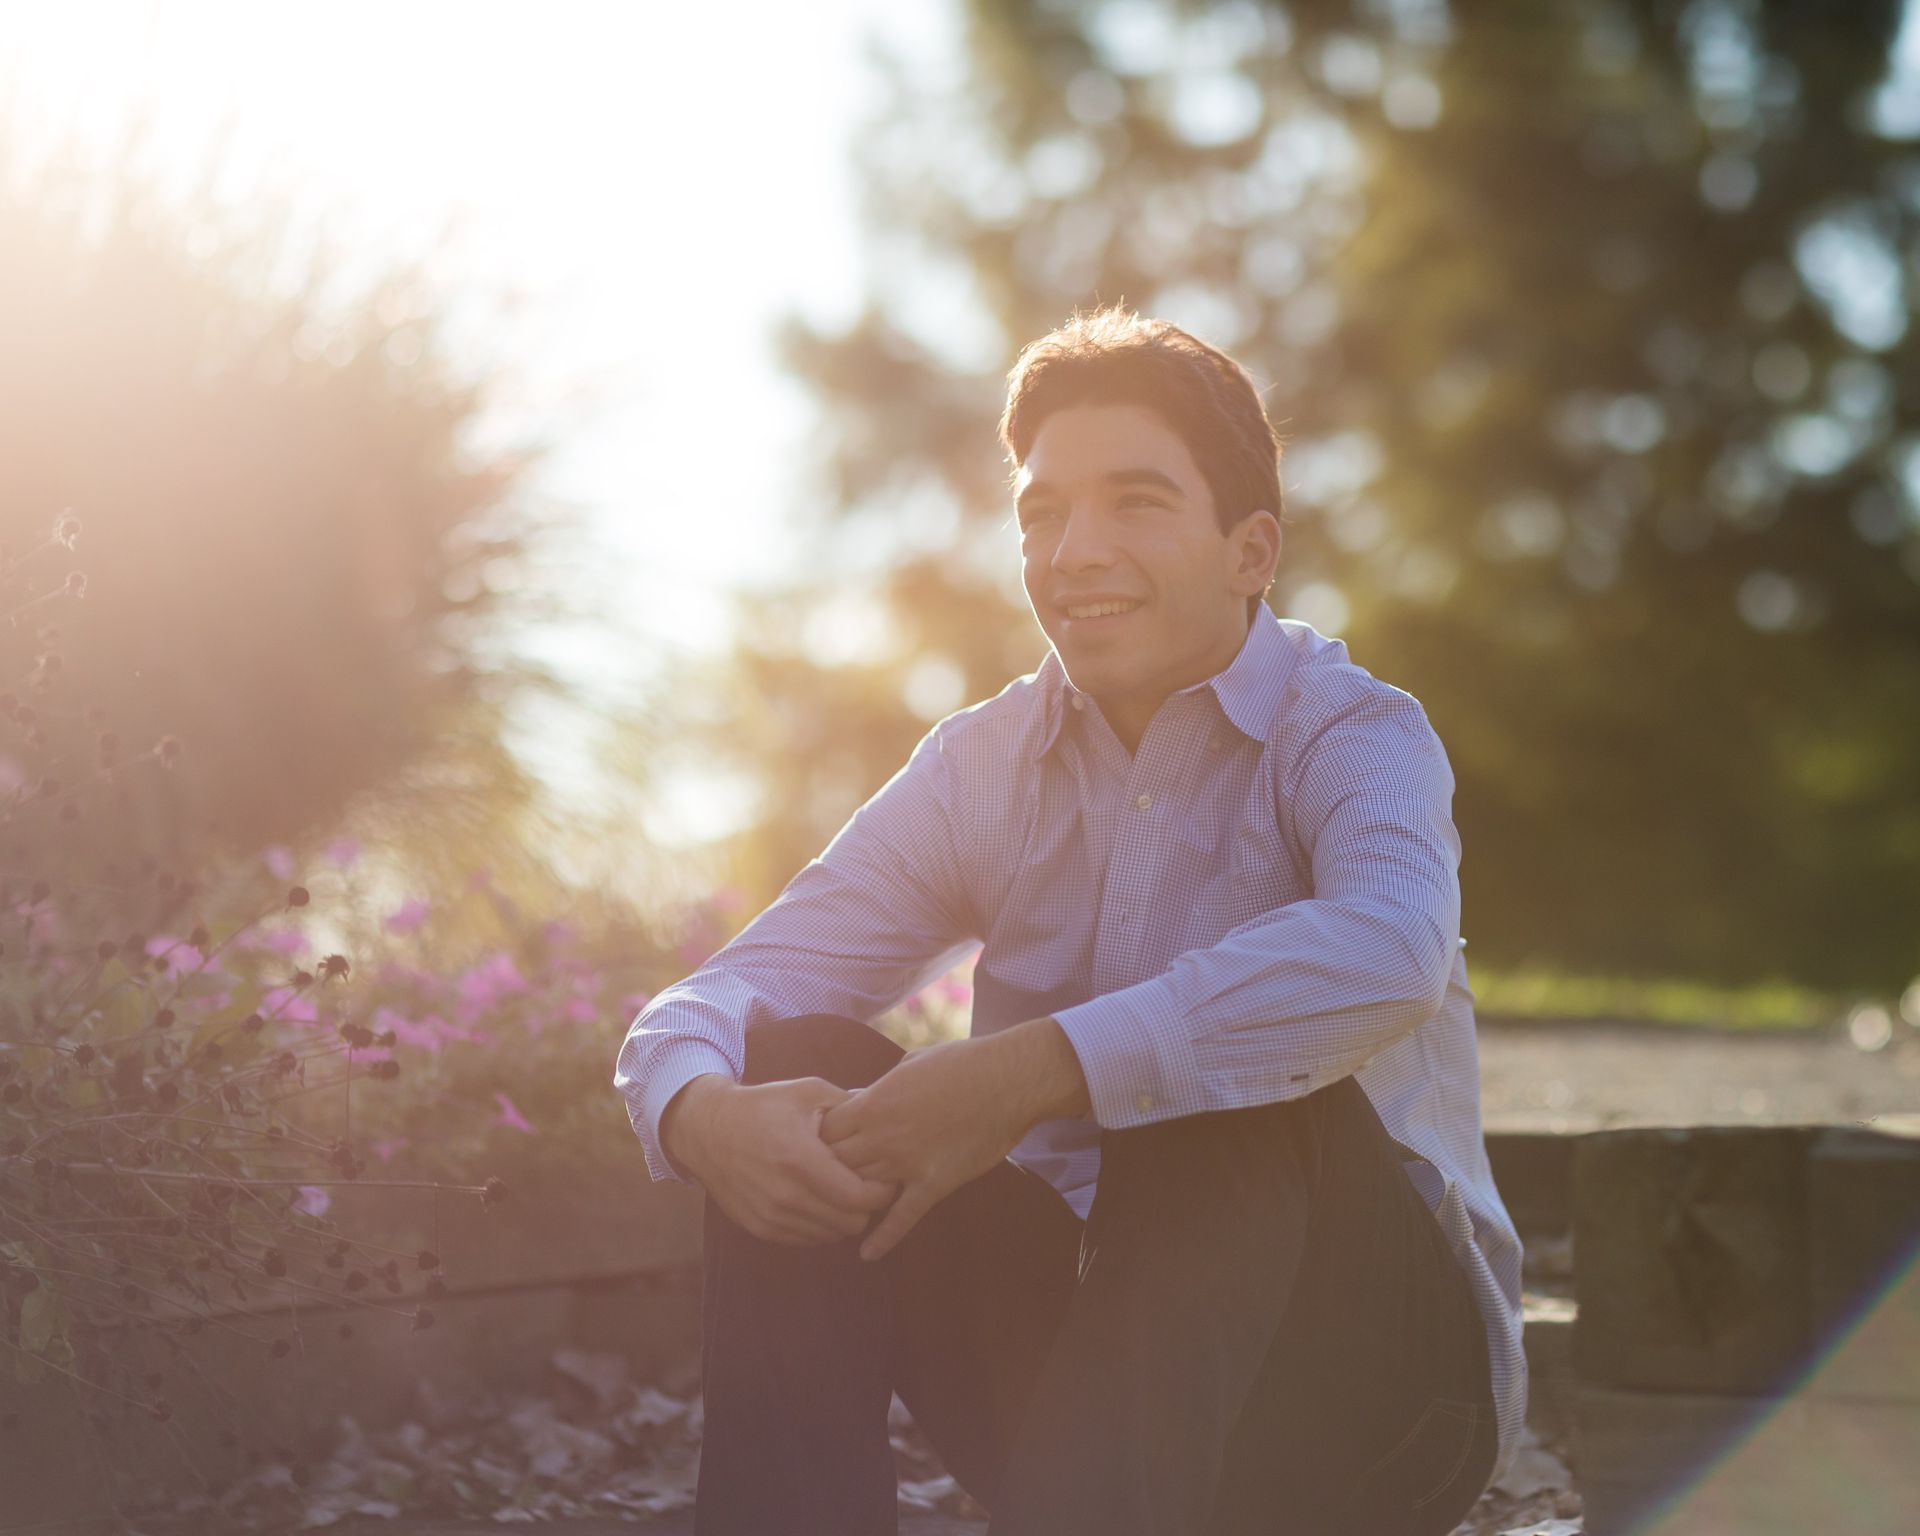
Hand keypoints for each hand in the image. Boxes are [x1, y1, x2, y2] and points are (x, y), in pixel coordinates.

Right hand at [664, 1074, 898, 1245]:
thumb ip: (849, 1104)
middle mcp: (785, 1196)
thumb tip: (884, 1111)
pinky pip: (808, 1239)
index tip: (884, 1176)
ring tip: (840, 1189)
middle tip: (864, 1183)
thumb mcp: (807, 1092)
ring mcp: (771, 1217)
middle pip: (851, 1223)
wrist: (708, 1130)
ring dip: (843, 1216)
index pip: (860, 1199)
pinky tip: (817, 1197)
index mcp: (800, 1160)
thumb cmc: (763, 1107)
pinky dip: (820, 1224)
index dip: (881, 1191)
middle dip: (865, 1206)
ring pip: (831, 1235)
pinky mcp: (761, 1229)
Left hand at [819, 1023, 1085, 1262]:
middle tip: (824, 1182)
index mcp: (874, 1102)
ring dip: (850, 1200)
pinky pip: (902, 1218)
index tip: (820, 1145)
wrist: (1009, 1081)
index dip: (817, 1139)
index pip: (824, 1131)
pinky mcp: (934, 1183)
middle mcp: (883, 1136)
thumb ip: (883, 1085)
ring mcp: (907, 1163)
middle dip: (825, 1172)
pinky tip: (867, 1255)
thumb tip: (869, 1094)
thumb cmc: (962, 1063)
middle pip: (833, 1165)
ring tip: (839, 1212)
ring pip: (860, 1192)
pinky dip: (884, 1238)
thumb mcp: (910, 1063)